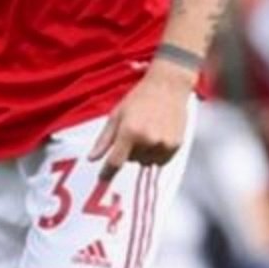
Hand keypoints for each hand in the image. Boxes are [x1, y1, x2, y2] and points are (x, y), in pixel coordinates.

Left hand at [88, 65, 191, 182]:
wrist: (168, 87)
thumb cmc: (138, 99)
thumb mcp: (116, 115)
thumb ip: (104, 139)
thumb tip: (92, 159)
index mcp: (130, 132)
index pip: (116, 161)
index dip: (107, 173)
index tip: (102, 179)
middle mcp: (148, 140)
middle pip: (131, 161)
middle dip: (128, 152)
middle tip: (133, 133)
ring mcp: (164, 144)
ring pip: (146, 162)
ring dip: (142, 154)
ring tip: (146, 133)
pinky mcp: (176, 145)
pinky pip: (161, 161)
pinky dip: (156, 154)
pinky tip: (157, 137)